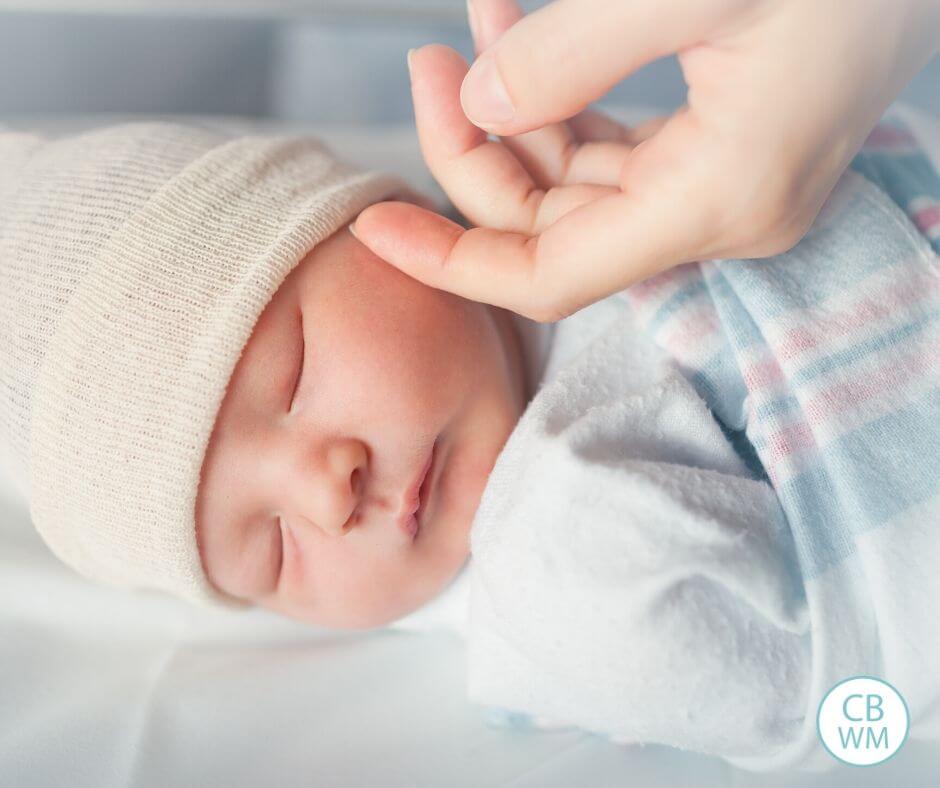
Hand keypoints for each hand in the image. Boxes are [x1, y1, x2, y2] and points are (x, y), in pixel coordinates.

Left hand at [354, 0, 939, 321]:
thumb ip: (571, 53)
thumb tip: (481, 103)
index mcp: (718, 198)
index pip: (549, 275)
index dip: (453, 261)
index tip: (375, 229)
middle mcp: (721, 212)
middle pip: (552, 226)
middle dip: (474, 152)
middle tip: (429, 66)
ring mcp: (723, 183)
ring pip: (577, 184)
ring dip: (513, 115)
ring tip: (473, 29)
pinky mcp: (724, 148)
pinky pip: (613, 148)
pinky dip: (561, 100)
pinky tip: (522, 37)